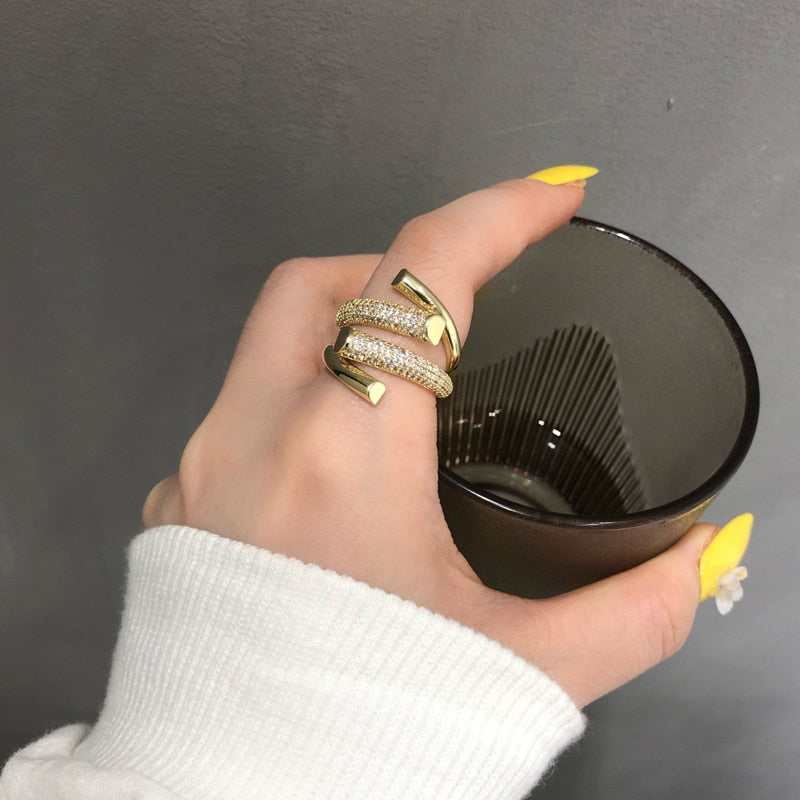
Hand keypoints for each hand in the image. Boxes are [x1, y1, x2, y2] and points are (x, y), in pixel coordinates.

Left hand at [143, 178, 714, 707]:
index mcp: (342, 454)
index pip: (425, 276)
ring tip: (407, 365)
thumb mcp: (522, 670)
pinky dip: (295, 402)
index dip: (501, 212)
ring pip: (267, 340)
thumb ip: (630, 610)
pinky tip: (336, 455)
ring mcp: (200, 471)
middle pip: (324, 282)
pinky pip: (235, 414)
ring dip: (343, 326)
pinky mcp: (177, 511)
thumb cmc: (358, 739)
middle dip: (404, 266)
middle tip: (467, 298)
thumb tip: (699, 560)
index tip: (553, 196)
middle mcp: (253, 441)